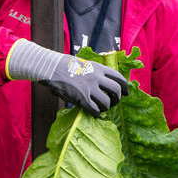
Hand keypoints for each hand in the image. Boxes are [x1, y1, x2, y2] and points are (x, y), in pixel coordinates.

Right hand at [6, 39, 127, 115]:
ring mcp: (89, 88)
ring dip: (107, 107)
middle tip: (114, 102)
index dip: (125, 87)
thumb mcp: (86, 64)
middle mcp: (97, 78)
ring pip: (106, 102)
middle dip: (117, 99)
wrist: (51, 67)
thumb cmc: (67, 65)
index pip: (119, 78)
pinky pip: (94, 109)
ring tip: (103, 108)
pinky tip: (95, 113)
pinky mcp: (81, 98)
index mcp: (99, 68)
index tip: (126, 93)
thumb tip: (105, 81)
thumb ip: (96, 72)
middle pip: (116, 91)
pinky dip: (97, 113)